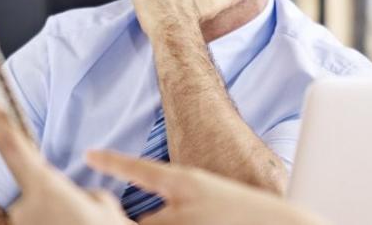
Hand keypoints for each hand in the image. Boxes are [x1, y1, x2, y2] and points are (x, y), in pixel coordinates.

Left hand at [0, 109, 130, 224]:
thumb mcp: (105, 206)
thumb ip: (84, 195)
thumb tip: (77, 199)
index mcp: (46, 189)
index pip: (16, 152)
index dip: (3, 128)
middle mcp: (25, 209)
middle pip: (37, 192)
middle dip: (58, 199)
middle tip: (84, 215)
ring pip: (38, 215)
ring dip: (57, 219)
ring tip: (80, 224)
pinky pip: (39, 223)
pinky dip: (55, 223)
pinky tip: (72, 224)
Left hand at [86, 151, 329, 224]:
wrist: (281, 223)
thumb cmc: (251, 205)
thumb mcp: (212, 188)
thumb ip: (183, 193)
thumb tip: (162, 201)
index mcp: (188, 182)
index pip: (141, 169)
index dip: (113, 161)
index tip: (90, 154)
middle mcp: (182, 208)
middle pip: (142, 221)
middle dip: (143, 221)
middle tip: (154, 216)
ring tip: (198, 217)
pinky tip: (203, 223)